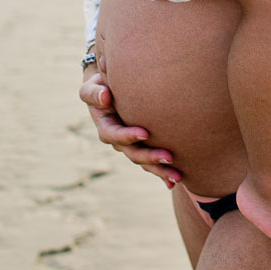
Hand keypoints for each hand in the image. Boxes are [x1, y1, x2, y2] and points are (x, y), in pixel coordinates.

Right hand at [80, 67, 181, 186]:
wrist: (112, 91)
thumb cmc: (102, 86)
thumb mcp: (92, 86)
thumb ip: (94, 92)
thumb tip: (105, 97)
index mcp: (106, 127)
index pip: (114, 135)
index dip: (128, 136)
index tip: (145, 133)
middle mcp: (118, 141)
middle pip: (133, 154)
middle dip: (150, 157)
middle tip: (169, 157)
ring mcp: (131, 146)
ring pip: (145, 162)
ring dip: (160, 170)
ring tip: (178, 176)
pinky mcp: (143, 147)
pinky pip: (152, 163)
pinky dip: (162, 174)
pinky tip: (175, 183)